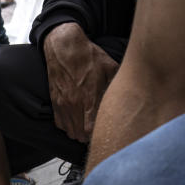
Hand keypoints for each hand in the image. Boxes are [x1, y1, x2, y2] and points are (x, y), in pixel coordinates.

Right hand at [43, 22, 117, 140]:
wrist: (64, 47)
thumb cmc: (88, 56)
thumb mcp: (110, 67)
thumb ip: (117, 85)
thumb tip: (129, 94)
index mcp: (90, 97)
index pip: (92, 129)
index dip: (98, 134)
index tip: (104, 131)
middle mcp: (75, 104)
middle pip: (81, 135)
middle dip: (89, 137)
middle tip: (98, 133)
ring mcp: (63, 104)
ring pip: (70, 131)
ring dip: (79, 133)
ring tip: (87, 129)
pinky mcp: (55, 101)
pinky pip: (60, 124)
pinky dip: (68, 126)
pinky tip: (76, 121)